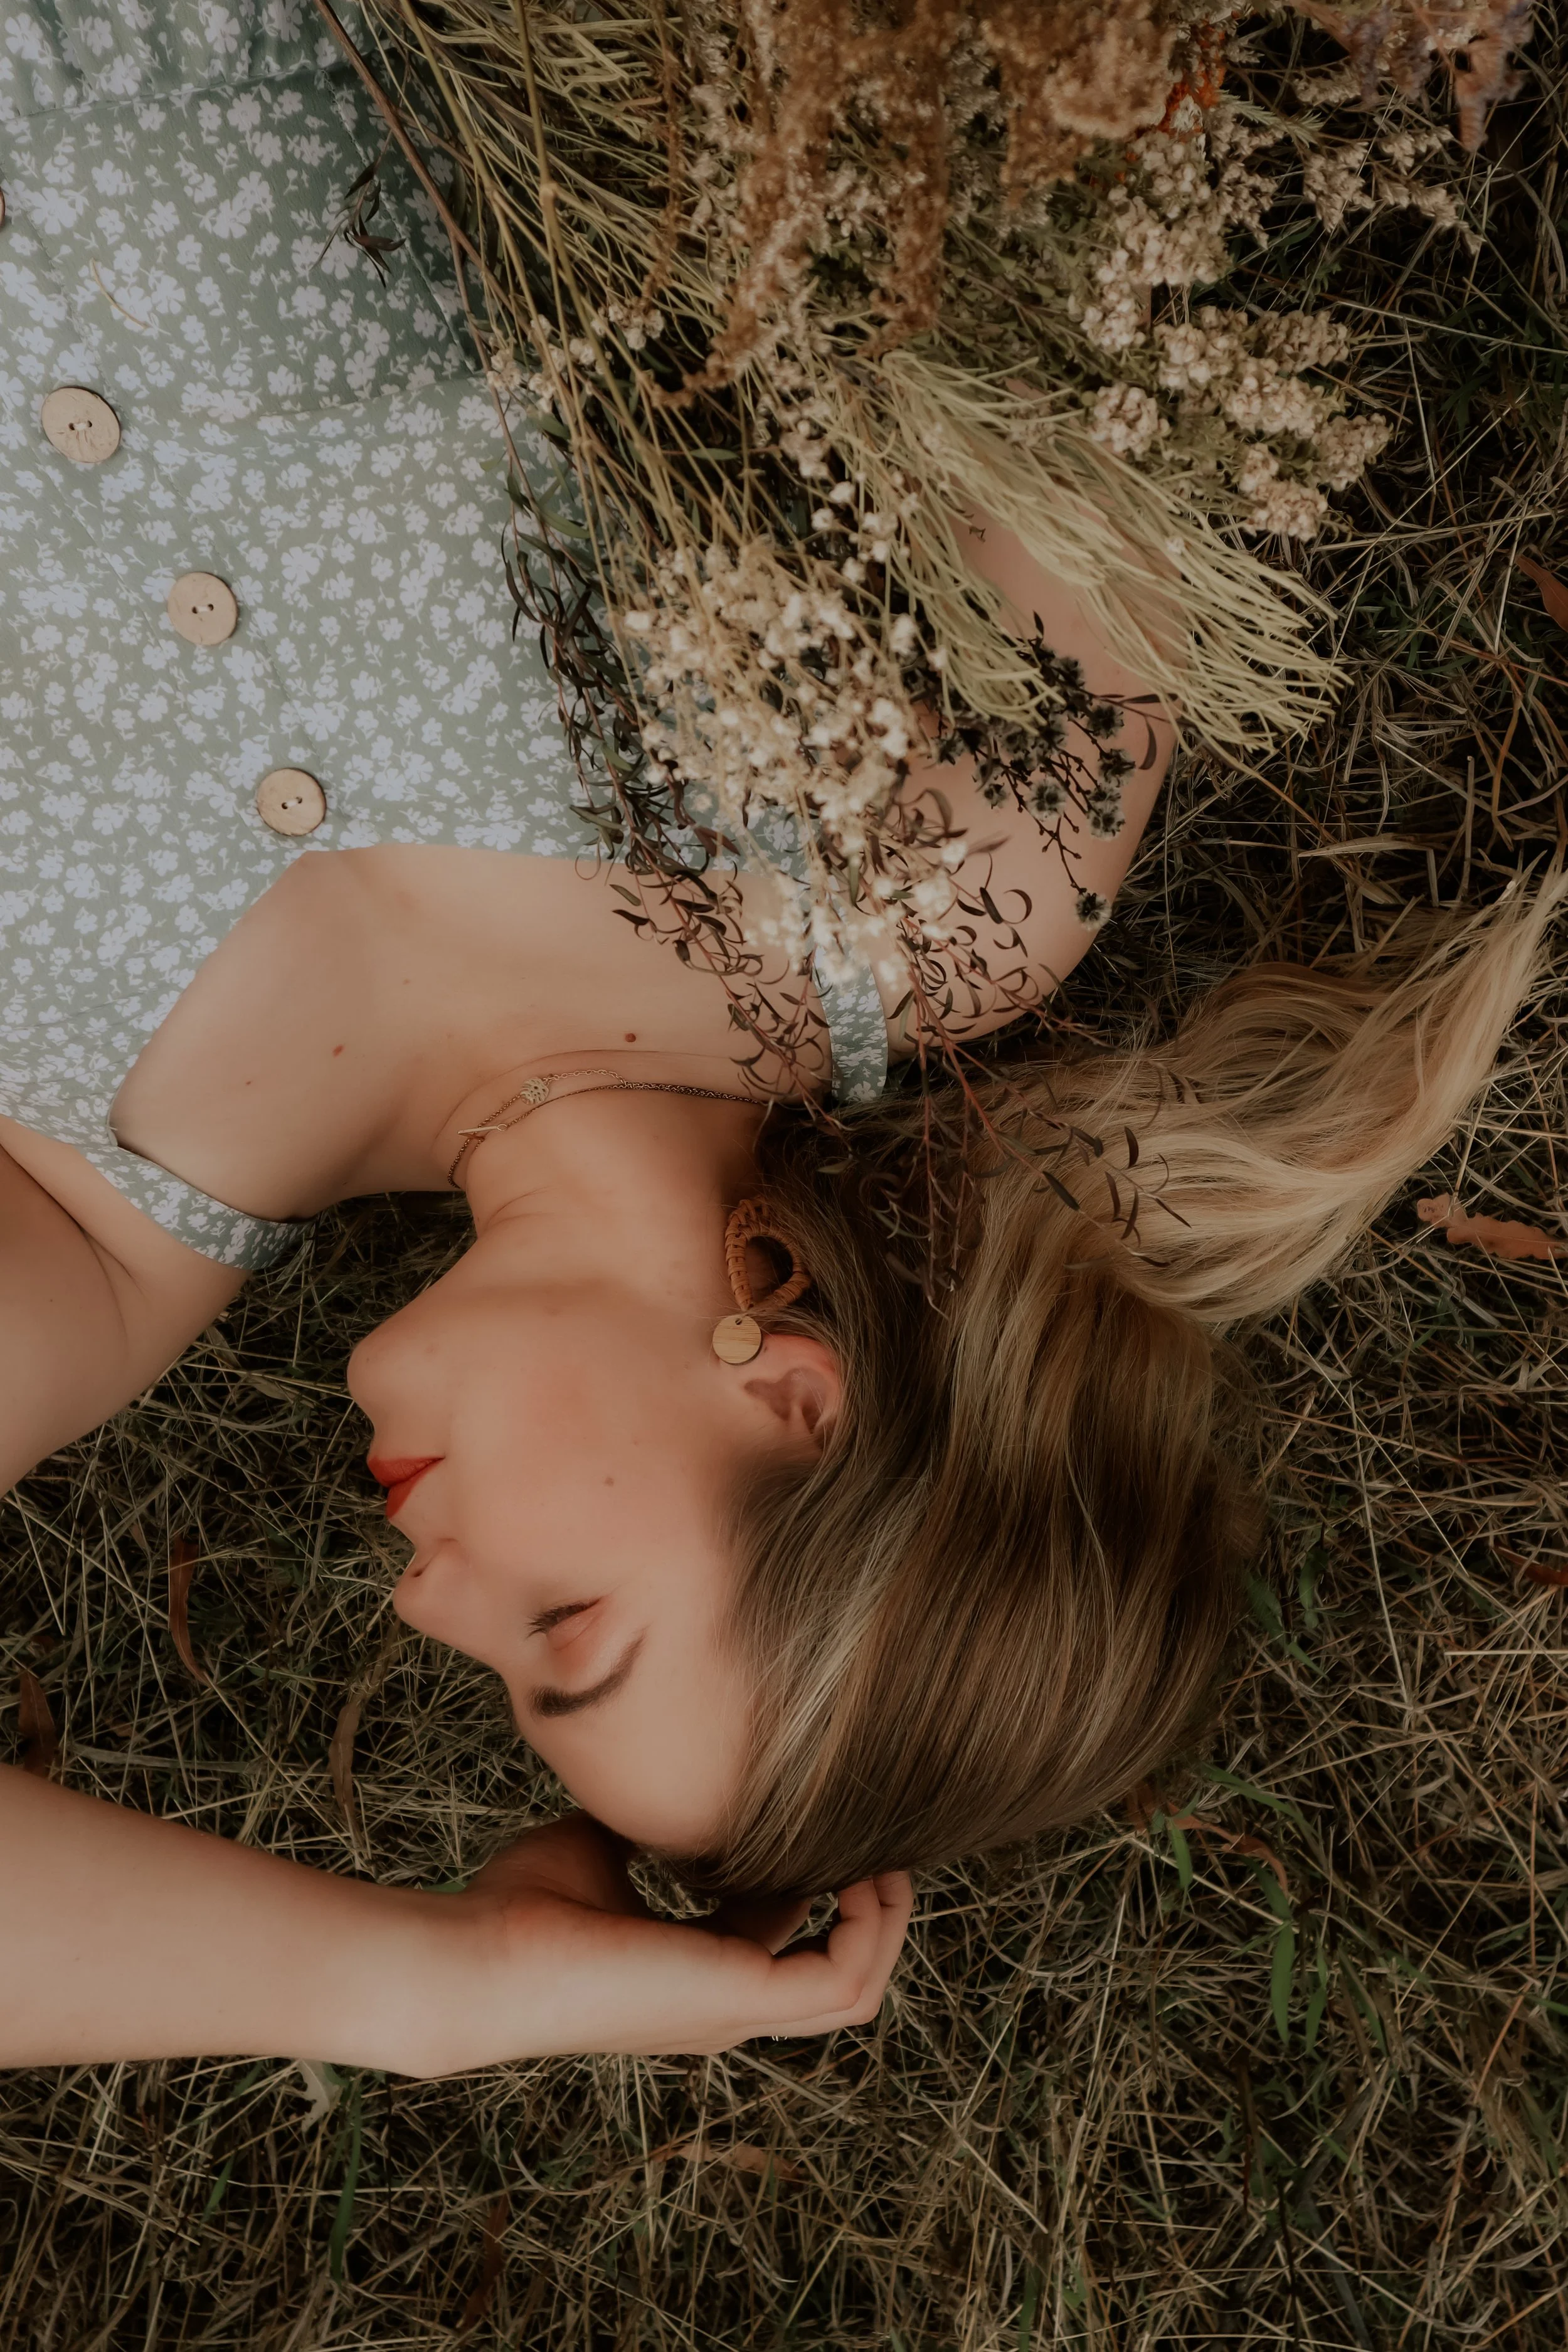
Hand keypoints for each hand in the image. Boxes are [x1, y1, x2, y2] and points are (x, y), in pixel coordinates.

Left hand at [407, 1811, 912, 2074]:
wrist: (478, 1960)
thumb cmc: (516, 1912)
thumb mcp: (595, 1848)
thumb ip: (642, 1827)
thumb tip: (663, 1779)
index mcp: (692, 1974)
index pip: (779, 1935)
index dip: (808, 1877)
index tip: (815, 1816)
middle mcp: (722, 2004)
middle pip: (832, 1974)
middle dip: (868, 1907)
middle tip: (876, 1839)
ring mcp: (734, 2009)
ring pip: (852, 1989)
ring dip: (882, 1921)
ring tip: (883, 1855)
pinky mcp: (739, 1997)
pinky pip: (843, 1980)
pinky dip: (869, 1929)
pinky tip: (861, 1871)